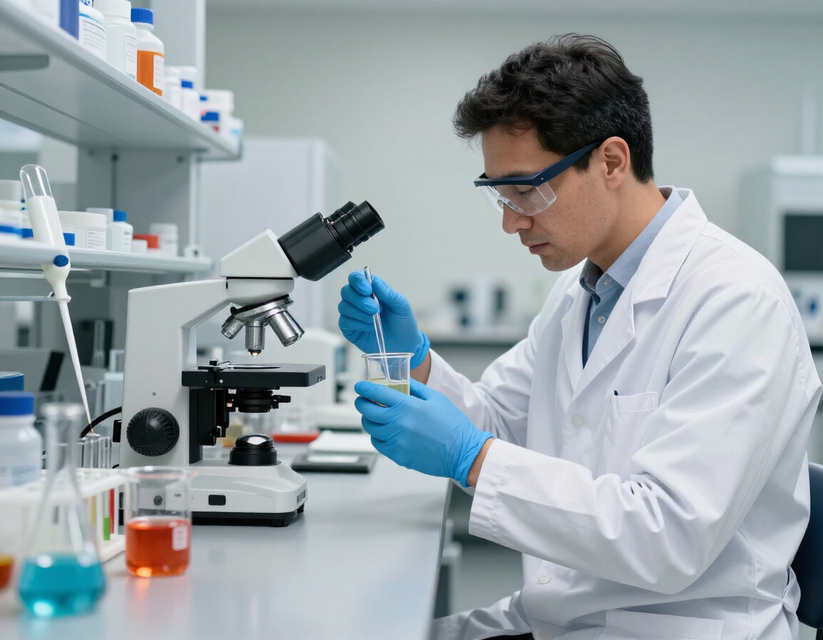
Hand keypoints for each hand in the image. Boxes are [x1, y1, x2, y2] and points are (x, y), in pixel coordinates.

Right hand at [338, 271, 429, 367]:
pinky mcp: (349, 328)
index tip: (368, 290)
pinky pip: (344, 321)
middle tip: (375, 310)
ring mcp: (353, 314)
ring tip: (374, 321)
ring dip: (360, 314)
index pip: (356, 278)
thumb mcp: (401, 306)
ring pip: (344, 306)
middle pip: (346, 291)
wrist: (404, 345)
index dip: (358, 281)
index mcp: (372, 289)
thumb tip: (374, 282)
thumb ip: (388, 293)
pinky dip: (357, 324)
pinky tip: (369, 328)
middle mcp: (359, 299)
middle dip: (360, 300)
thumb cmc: (403, 323)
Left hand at [354, 379, 492, 486]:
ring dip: (368, 420)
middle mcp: (398, 422)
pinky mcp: (398, 455)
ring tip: (373, 416)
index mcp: (407, 406)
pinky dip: (376, 436)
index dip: (364, 388)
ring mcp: (396, 440)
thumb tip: (402, 381)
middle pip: (367, 410)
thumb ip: (416, 388)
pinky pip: (378, 444)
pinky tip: (383, 432)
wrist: (462, 452)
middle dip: (361, 402)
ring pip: (370, 428)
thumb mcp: (436, 398)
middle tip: (363, 400)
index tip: (359, 386)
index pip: (376, 393)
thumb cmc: (453, 425)